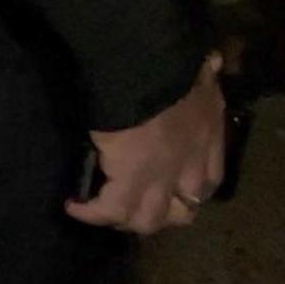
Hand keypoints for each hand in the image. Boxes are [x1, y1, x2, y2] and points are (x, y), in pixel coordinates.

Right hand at [68, 55, 227, 234]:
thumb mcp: (201, 69)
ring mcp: (161, 179)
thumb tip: (210, 63)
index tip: (175, 186)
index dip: (191, 190)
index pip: (208, 181)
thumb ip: (206, 73)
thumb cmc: (174, 62)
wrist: (148, 64)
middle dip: (163, 214)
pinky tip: (74, 205)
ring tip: (106, 211)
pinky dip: (90, 212)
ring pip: (147, 221)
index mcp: (208, 139)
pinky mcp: (130, 182)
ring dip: (127, 219)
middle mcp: (189, 167)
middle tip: (138, 205)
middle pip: (182, 213)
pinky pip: (110, 210)